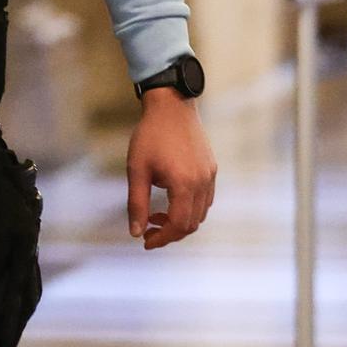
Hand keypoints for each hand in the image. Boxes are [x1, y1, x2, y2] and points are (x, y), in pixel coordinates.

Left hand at [125, 89, 216, 249]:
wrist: (171, 105)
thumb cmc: (150, 135)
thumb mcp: (136, 169)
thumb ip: (137, 203)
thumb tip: (135, 232)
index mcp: (185, 184)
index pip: (179, 225)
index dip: (163, 238)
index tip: (145, 241)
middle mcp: (203, 183)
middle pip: (192, 223)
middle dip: (170, 232)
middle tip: (148, 231)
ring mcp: (210, 176)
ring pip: (201, 213)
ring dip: (180, 221)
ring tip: (156, 215)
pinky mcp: (212, 169)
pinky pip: (205, 199)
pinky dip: (189, 207)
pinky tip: (170, 200)